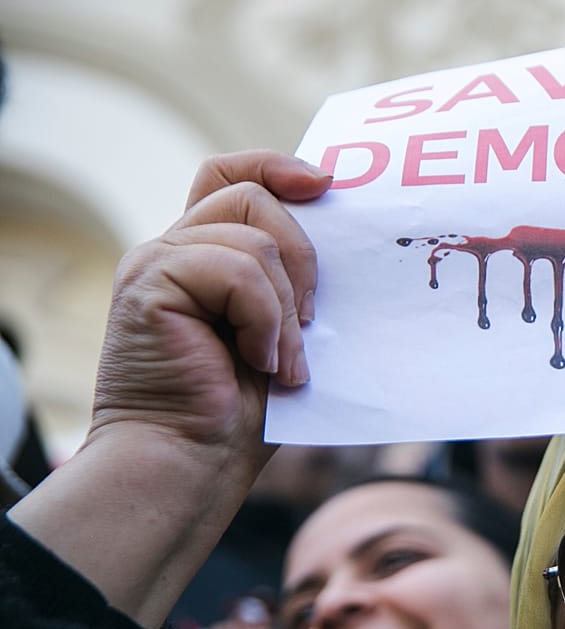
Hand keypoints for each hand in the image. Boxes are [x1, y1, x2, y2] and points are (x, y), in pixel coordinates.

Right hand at [9, 150, 330, 627]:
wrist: (189, 461)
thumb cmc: (239, 413)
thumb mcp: (282, 335)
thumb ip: (291, 285)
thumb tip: (351, 245)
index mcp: (202, 256)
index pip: (229, 175)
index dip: (275, 166)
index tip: (327, 185)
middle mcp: (172, 249)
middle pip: (251, 197)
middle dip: (302, 258)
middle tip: (308, 323)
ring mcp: (155, 263)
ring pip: (254, 241)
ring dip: (284, 310)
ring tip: (280, 363)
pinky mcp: (148, 283)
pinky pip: (237, 272)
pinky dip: (263, 320)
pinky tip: (257, 362)